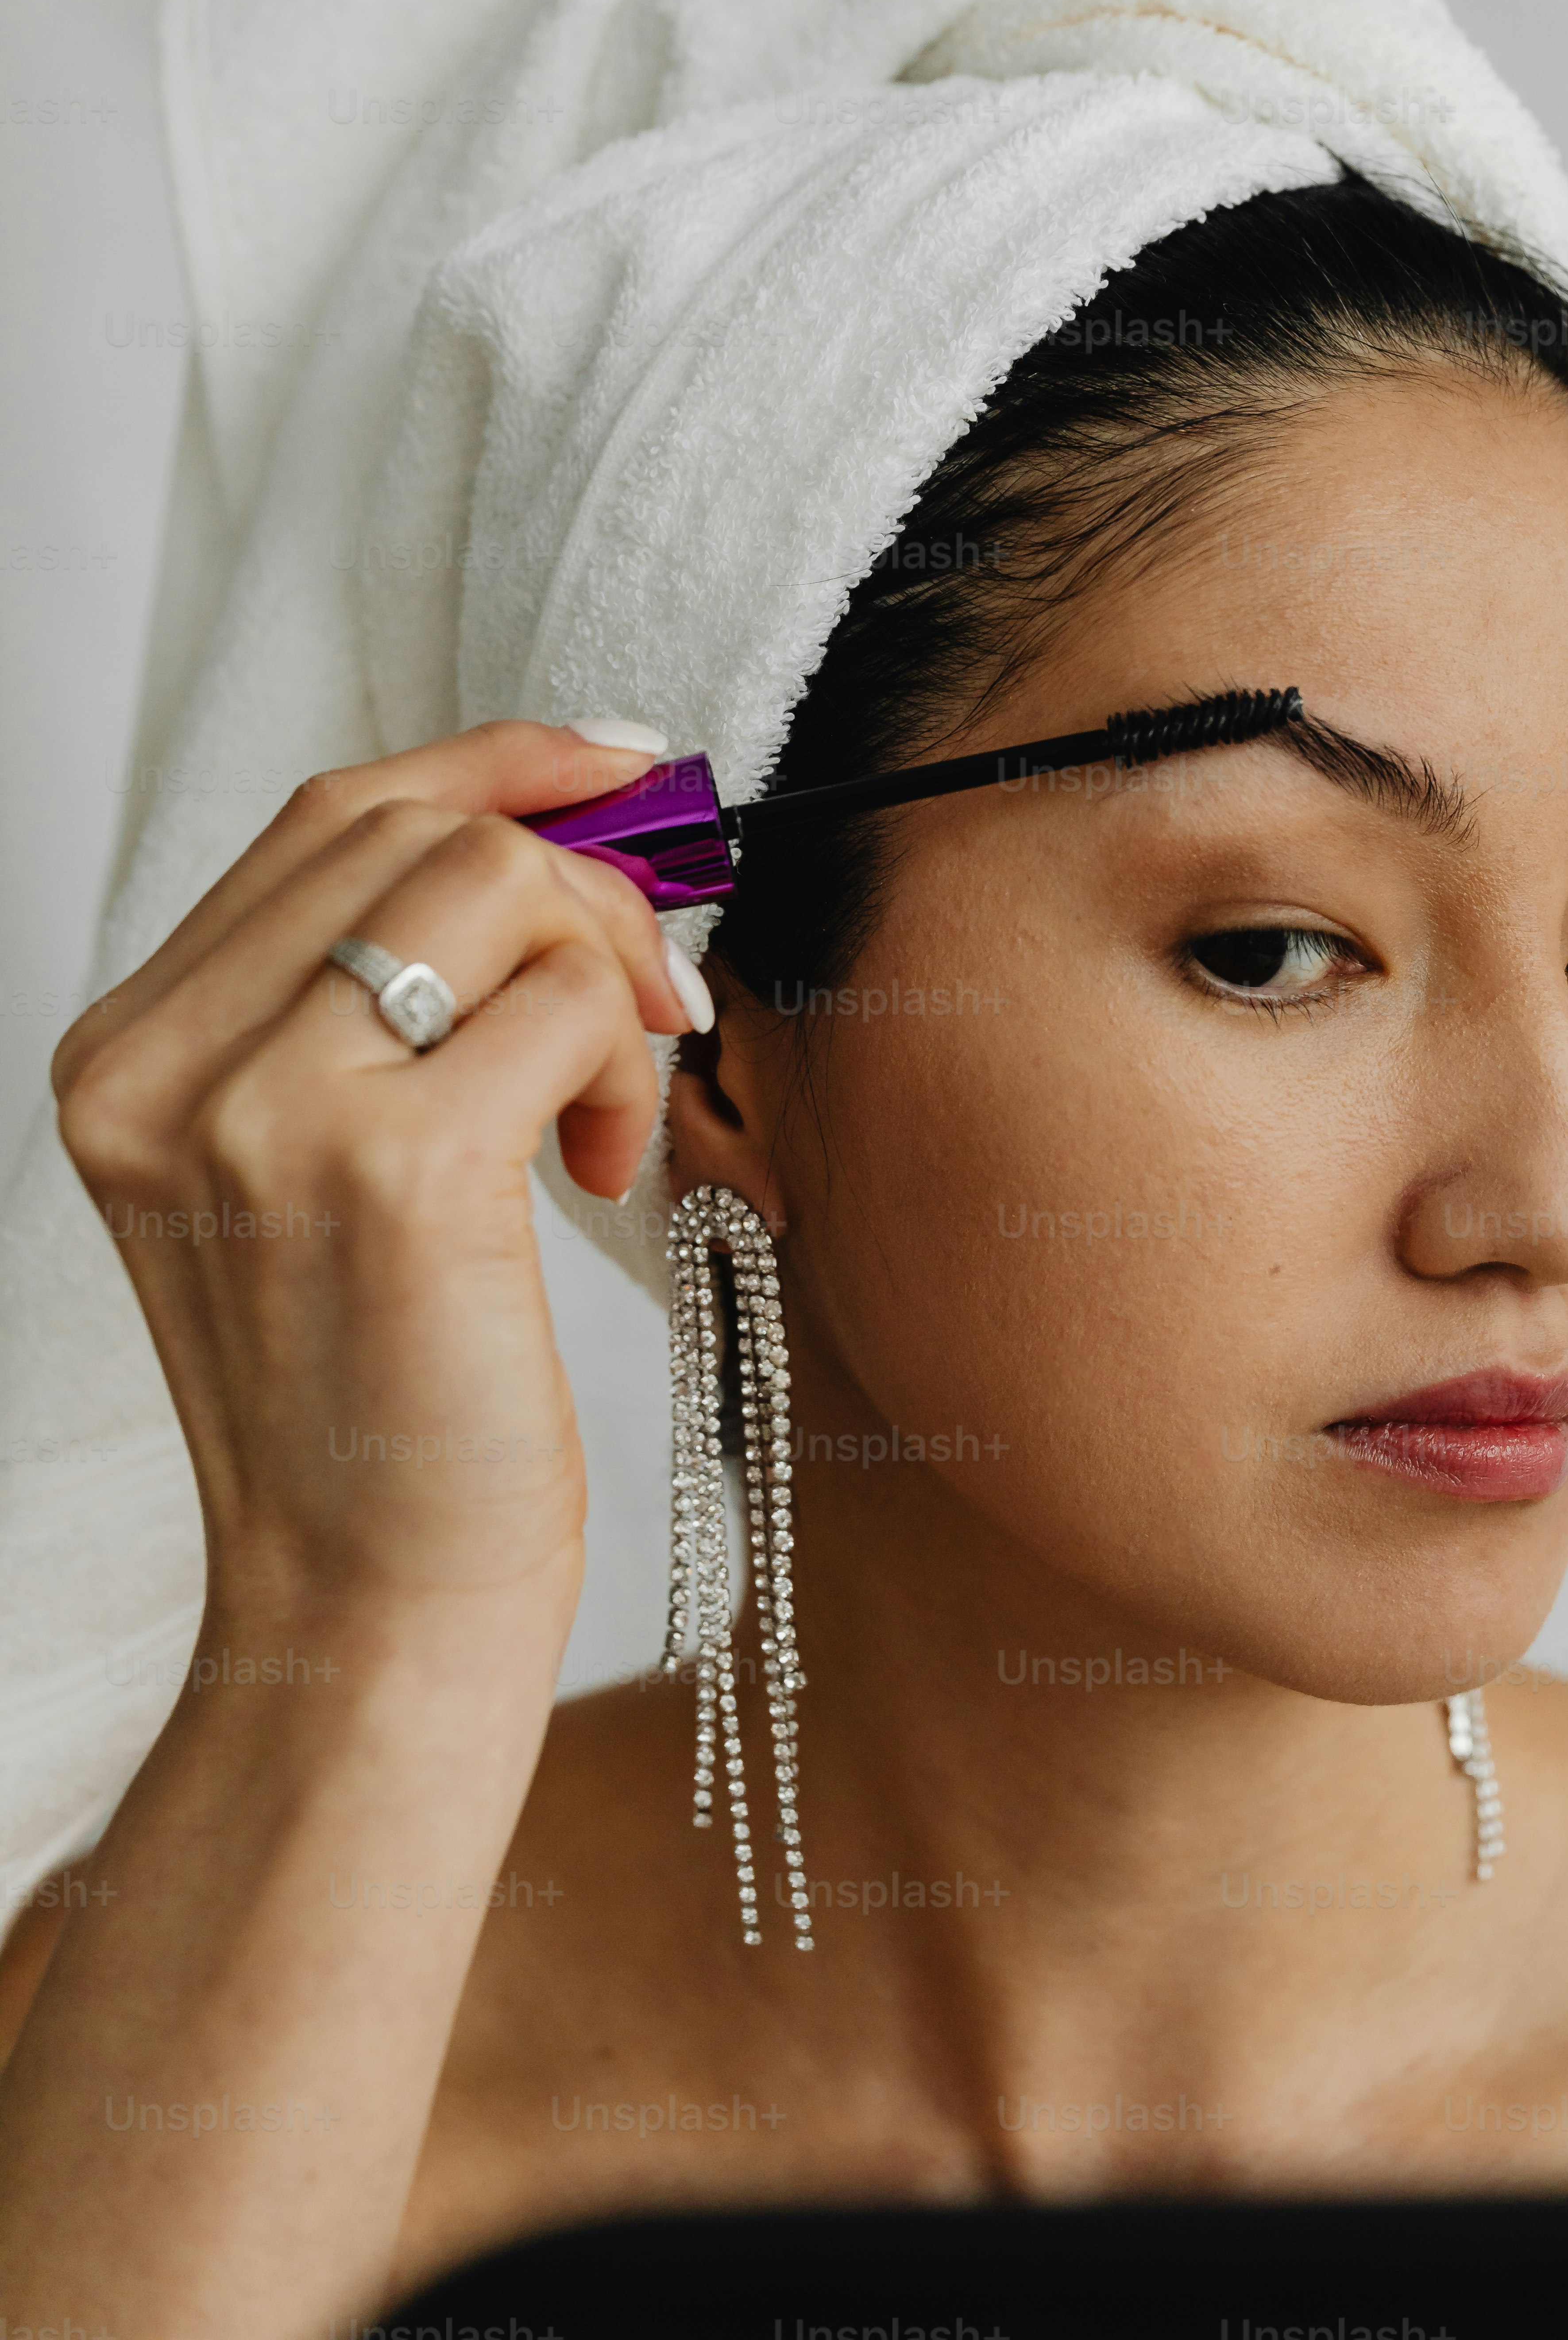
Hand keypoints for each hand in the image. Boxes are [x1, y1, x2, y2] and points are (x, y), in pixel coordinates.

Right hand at [52, 722, 695, 1630]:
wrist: (364, 1605)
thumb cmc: (375, 1390)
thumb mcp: (315, 1162)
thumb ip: (377, 993)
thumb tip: (553, 820)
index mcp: (130, 1054)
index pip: (325, 814)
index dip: (488, 761)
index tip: (610, 767)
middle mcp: (165, 1068)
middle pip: (417, 827)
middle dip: (574, 884)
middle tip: (638, 1002)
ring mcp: (266, 1111)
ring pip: (498, 882)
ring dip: (604, 974)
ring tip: (605, 1109)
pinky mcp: (396, 1168)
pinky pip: (569, 1000)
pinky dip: (624, 1060)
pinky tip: (607, 1168)